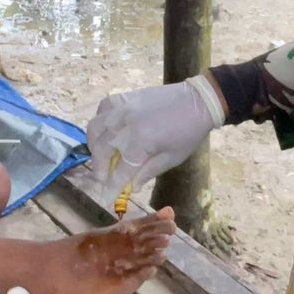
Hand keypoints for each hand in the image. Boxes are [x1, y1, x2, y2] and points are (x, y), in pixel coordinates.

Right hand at [85, 78, 224, 192]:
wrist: (198, 101)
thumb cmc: (188, 132)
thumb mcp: (171, 158)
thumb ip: (147, 172)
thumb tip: (131, 187)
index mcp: (142, 140)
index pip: (121, 168)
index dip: (113, 185)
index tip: (106, 196)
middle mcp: (127, 123)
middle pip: (102, 148)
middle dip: (99, 167)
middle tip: (102, 178)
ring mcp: (123, 107)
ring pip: (96, 127)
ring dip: (94, 145)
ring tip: (100, 155)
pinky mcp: (125, 97)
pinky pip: (103, 108)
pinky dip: (100, 122)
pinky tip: (106, 131)